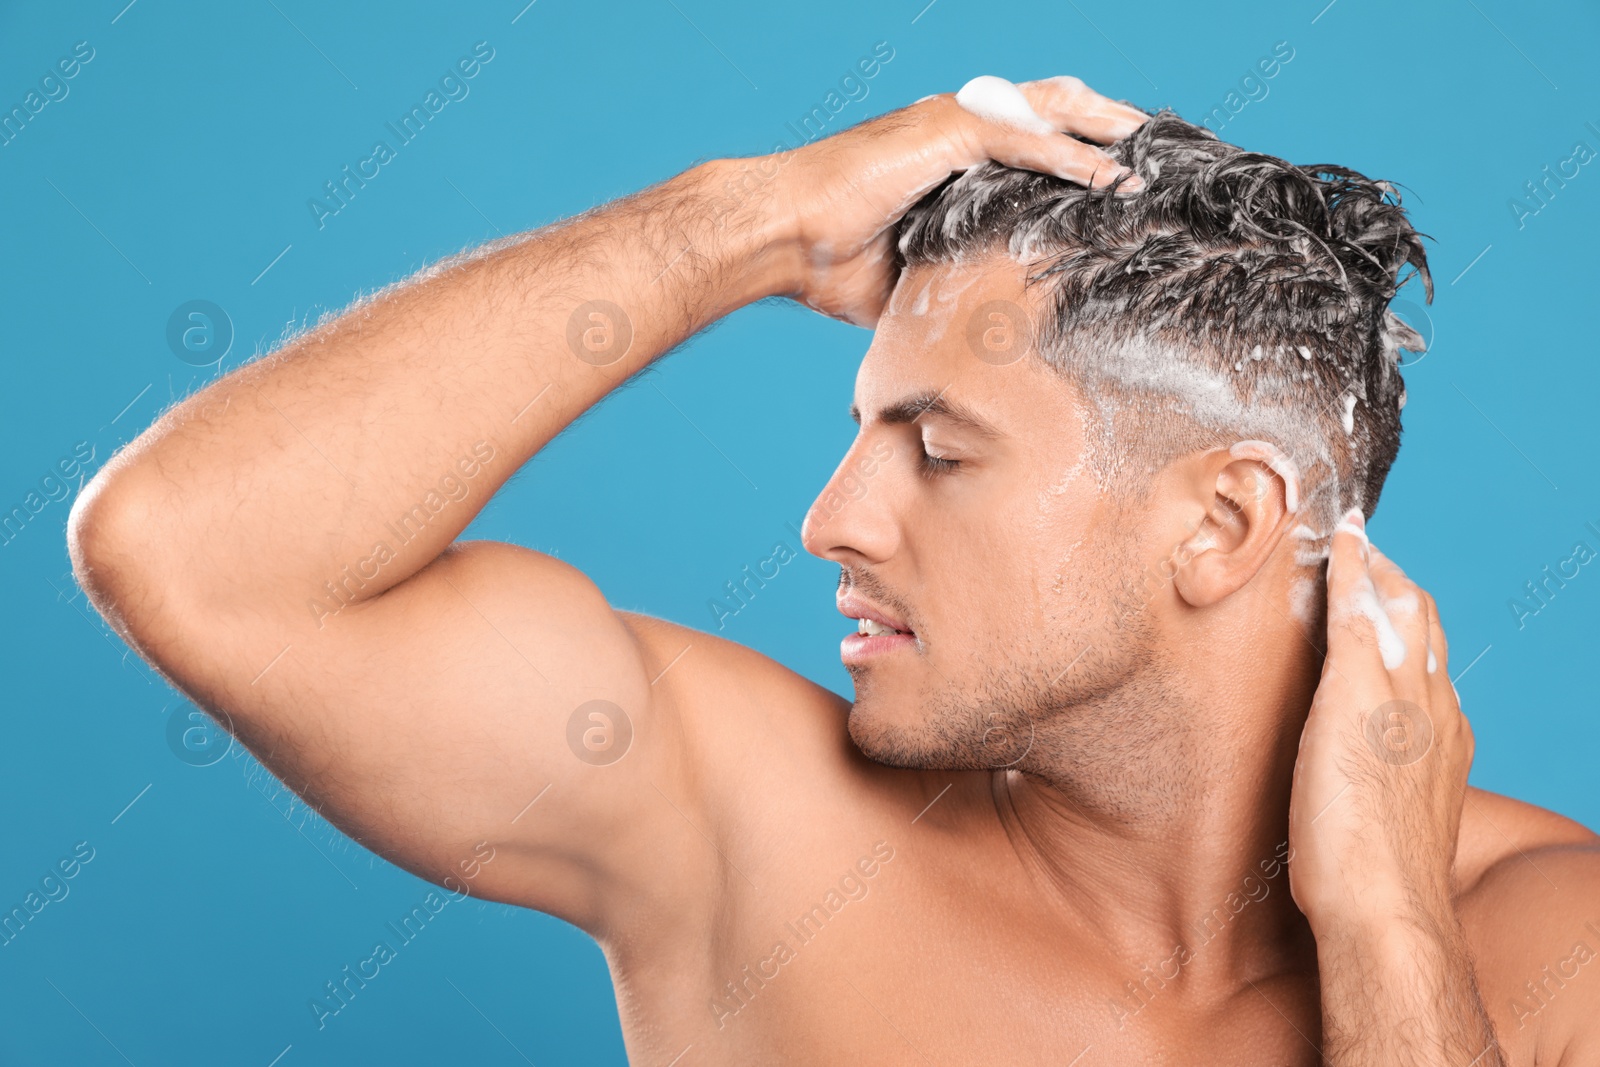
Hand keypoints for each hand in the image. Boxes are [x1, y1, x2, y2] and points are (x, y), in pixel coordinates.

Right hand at [747, 75, 1147, 327]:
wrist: (781, 237)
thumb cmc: (827, 259)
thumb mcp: (910, 275)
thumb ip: (949, 279)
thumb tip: (977, 327)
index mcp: (949, 155)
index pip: (1031, 137)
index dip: (1079, 147)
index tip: (1122, 171)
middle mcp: (955, 126)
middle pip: (1052, 109)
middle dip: (1106, 124)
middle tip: (1157, 149)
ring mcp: (950, 124)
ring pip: (1048, 111)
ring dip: (1104, 130)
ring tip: (1150, 152)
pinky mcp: (943, 132)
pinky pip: (1023, 140)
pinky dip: (1070, 157)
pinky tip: (1109, 177)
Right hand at [1287, 509, 1474, 933]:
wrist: (1381, 908)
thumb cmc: (1350, 818)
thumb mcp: (1343, 707)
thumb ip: (1355, 633)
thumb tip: (1360, 566)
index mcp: (1412, 684)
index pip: (1394, 599)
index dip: (1366, 559)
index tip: (1345, 524)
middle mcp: (1434, 710)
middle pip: (1420, 627)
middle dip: (1390, 583)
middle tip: (1358, 553)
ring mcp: (1434, 750)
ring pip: (1426, 667)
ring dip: (1401, 626)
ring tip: (1374, 608)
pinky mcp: (1425, 787)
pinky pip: (1424, 711)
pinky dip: (1404, 677)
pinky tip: (1394, 696)